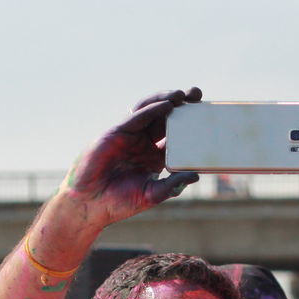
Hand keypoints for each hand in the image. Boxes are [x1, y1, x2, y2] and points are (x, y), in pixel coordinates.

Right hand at [62, 87, 201, 231]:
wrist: (91, 203)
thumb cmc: (119, 202)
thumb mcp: (152, 195)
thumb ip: (173, 185)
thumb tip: (196, 175)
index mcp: (155, 157)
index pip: (177, 136)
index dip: (191, 124)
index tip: (207, 116)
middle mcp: (144, 143)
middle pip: (167, 118)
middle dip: (182, 105)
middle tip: (198, 95)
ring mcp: (130, 136)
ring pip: (152, 111)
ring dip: (167, 100)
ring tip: (183, 95)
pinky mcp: (117, 133)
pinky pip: (137, 116)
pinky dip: (152, 109)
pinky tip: (167, 105)